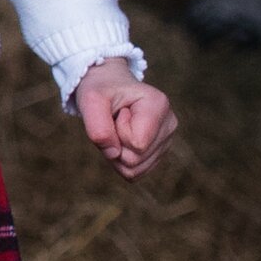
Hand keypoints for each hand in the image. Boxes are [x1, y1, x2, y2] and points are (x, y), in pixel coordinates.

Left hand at [72, 56, 177, 179]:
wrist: (108, 87)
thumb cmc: (101, 90)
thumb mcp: (90, 99)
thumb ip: (97, 127)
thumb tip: (113, 154)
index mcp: (158, 104)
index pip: (137, 143)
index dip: (117, 132)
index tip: (118, 112)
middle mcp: (169, 124)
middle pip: (135, 159)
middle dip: (115, 145)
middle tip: (114, 121)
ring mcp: (167, 140)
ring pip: (135, 170)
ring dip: (116, 154)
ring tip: (117, 128)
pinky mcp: (159, 153)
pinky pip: (135, 173)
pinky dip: (120, 161)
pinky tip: (121, 139)